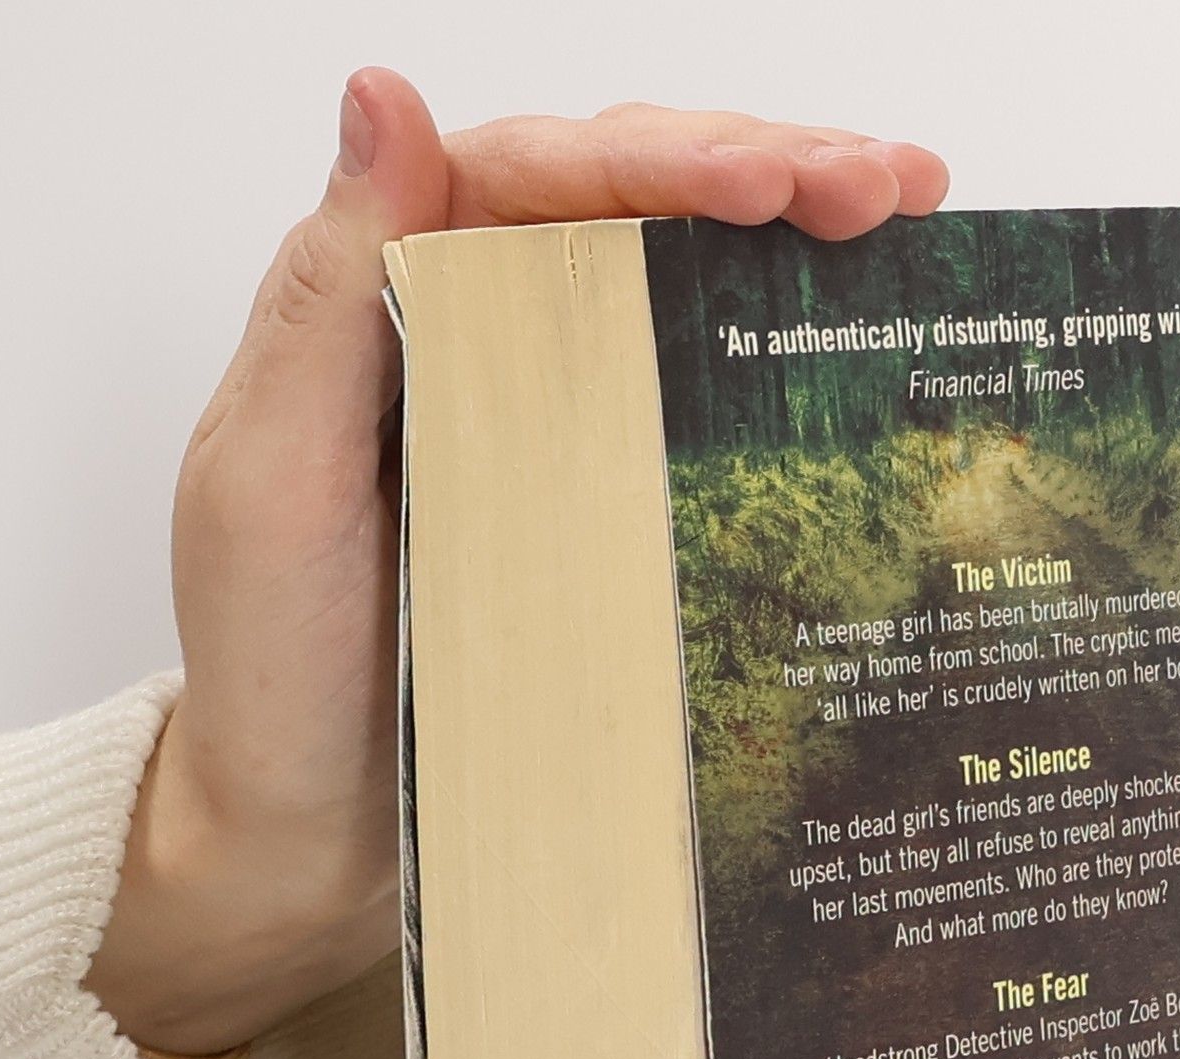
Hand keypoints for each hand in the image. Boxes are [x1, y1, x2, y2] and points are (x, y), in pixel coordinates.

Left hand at [86, 71, 948, 1053]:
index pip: (540, 177)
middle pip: (629, 203)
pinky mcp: (600, 503)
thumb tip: (385, 96)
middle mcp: (478, 339)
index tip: (778, 186)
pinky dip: (780, 353)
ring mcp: (549, 420)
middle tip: (891, 188)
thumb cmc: (273, 673)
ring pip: (676, 283)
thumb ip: (328, 293)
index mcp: (393, 302)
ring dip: (795, 237)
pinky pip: (693, 399)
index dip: (667, 160)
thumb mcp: (271, 479)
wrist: (317, 840)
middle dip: (767, 170)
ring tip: (909, 216)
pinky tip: (861, 334)